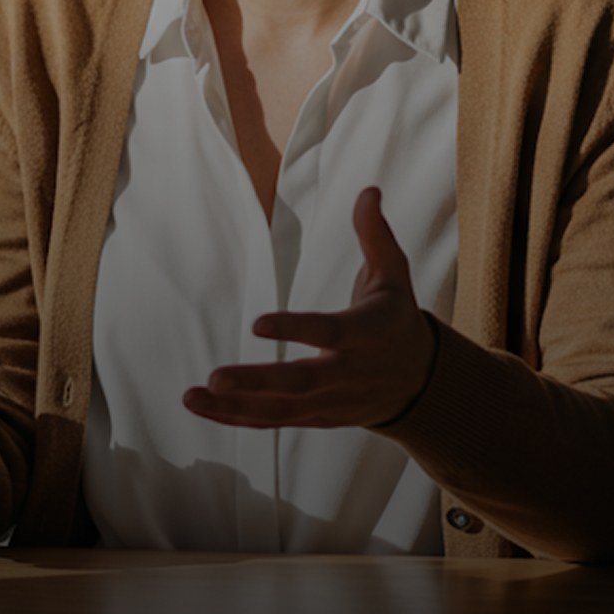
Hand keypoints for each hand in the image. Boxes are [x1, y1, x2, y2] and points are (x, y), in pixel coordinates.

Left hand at [183, 187, 436, 429]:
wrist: (420, 383)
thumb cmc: (396, 318)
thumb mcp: (395, 275)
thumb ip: (376, 235)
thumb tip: (368, 191)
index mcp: (368, 333)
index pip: (330, 333)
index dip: (296, 330)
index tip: (257, 324)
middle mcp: (349, 374)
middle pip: (301, 383)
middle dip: (257, 382)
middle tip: (216, 377)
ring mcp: (332, 402)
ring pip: (282, 410)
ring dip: (236, 405)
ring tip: (193, 396)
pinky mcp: (318, 417)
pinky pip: (275, 421)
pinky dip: (239, 418)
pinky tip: (205, 409)